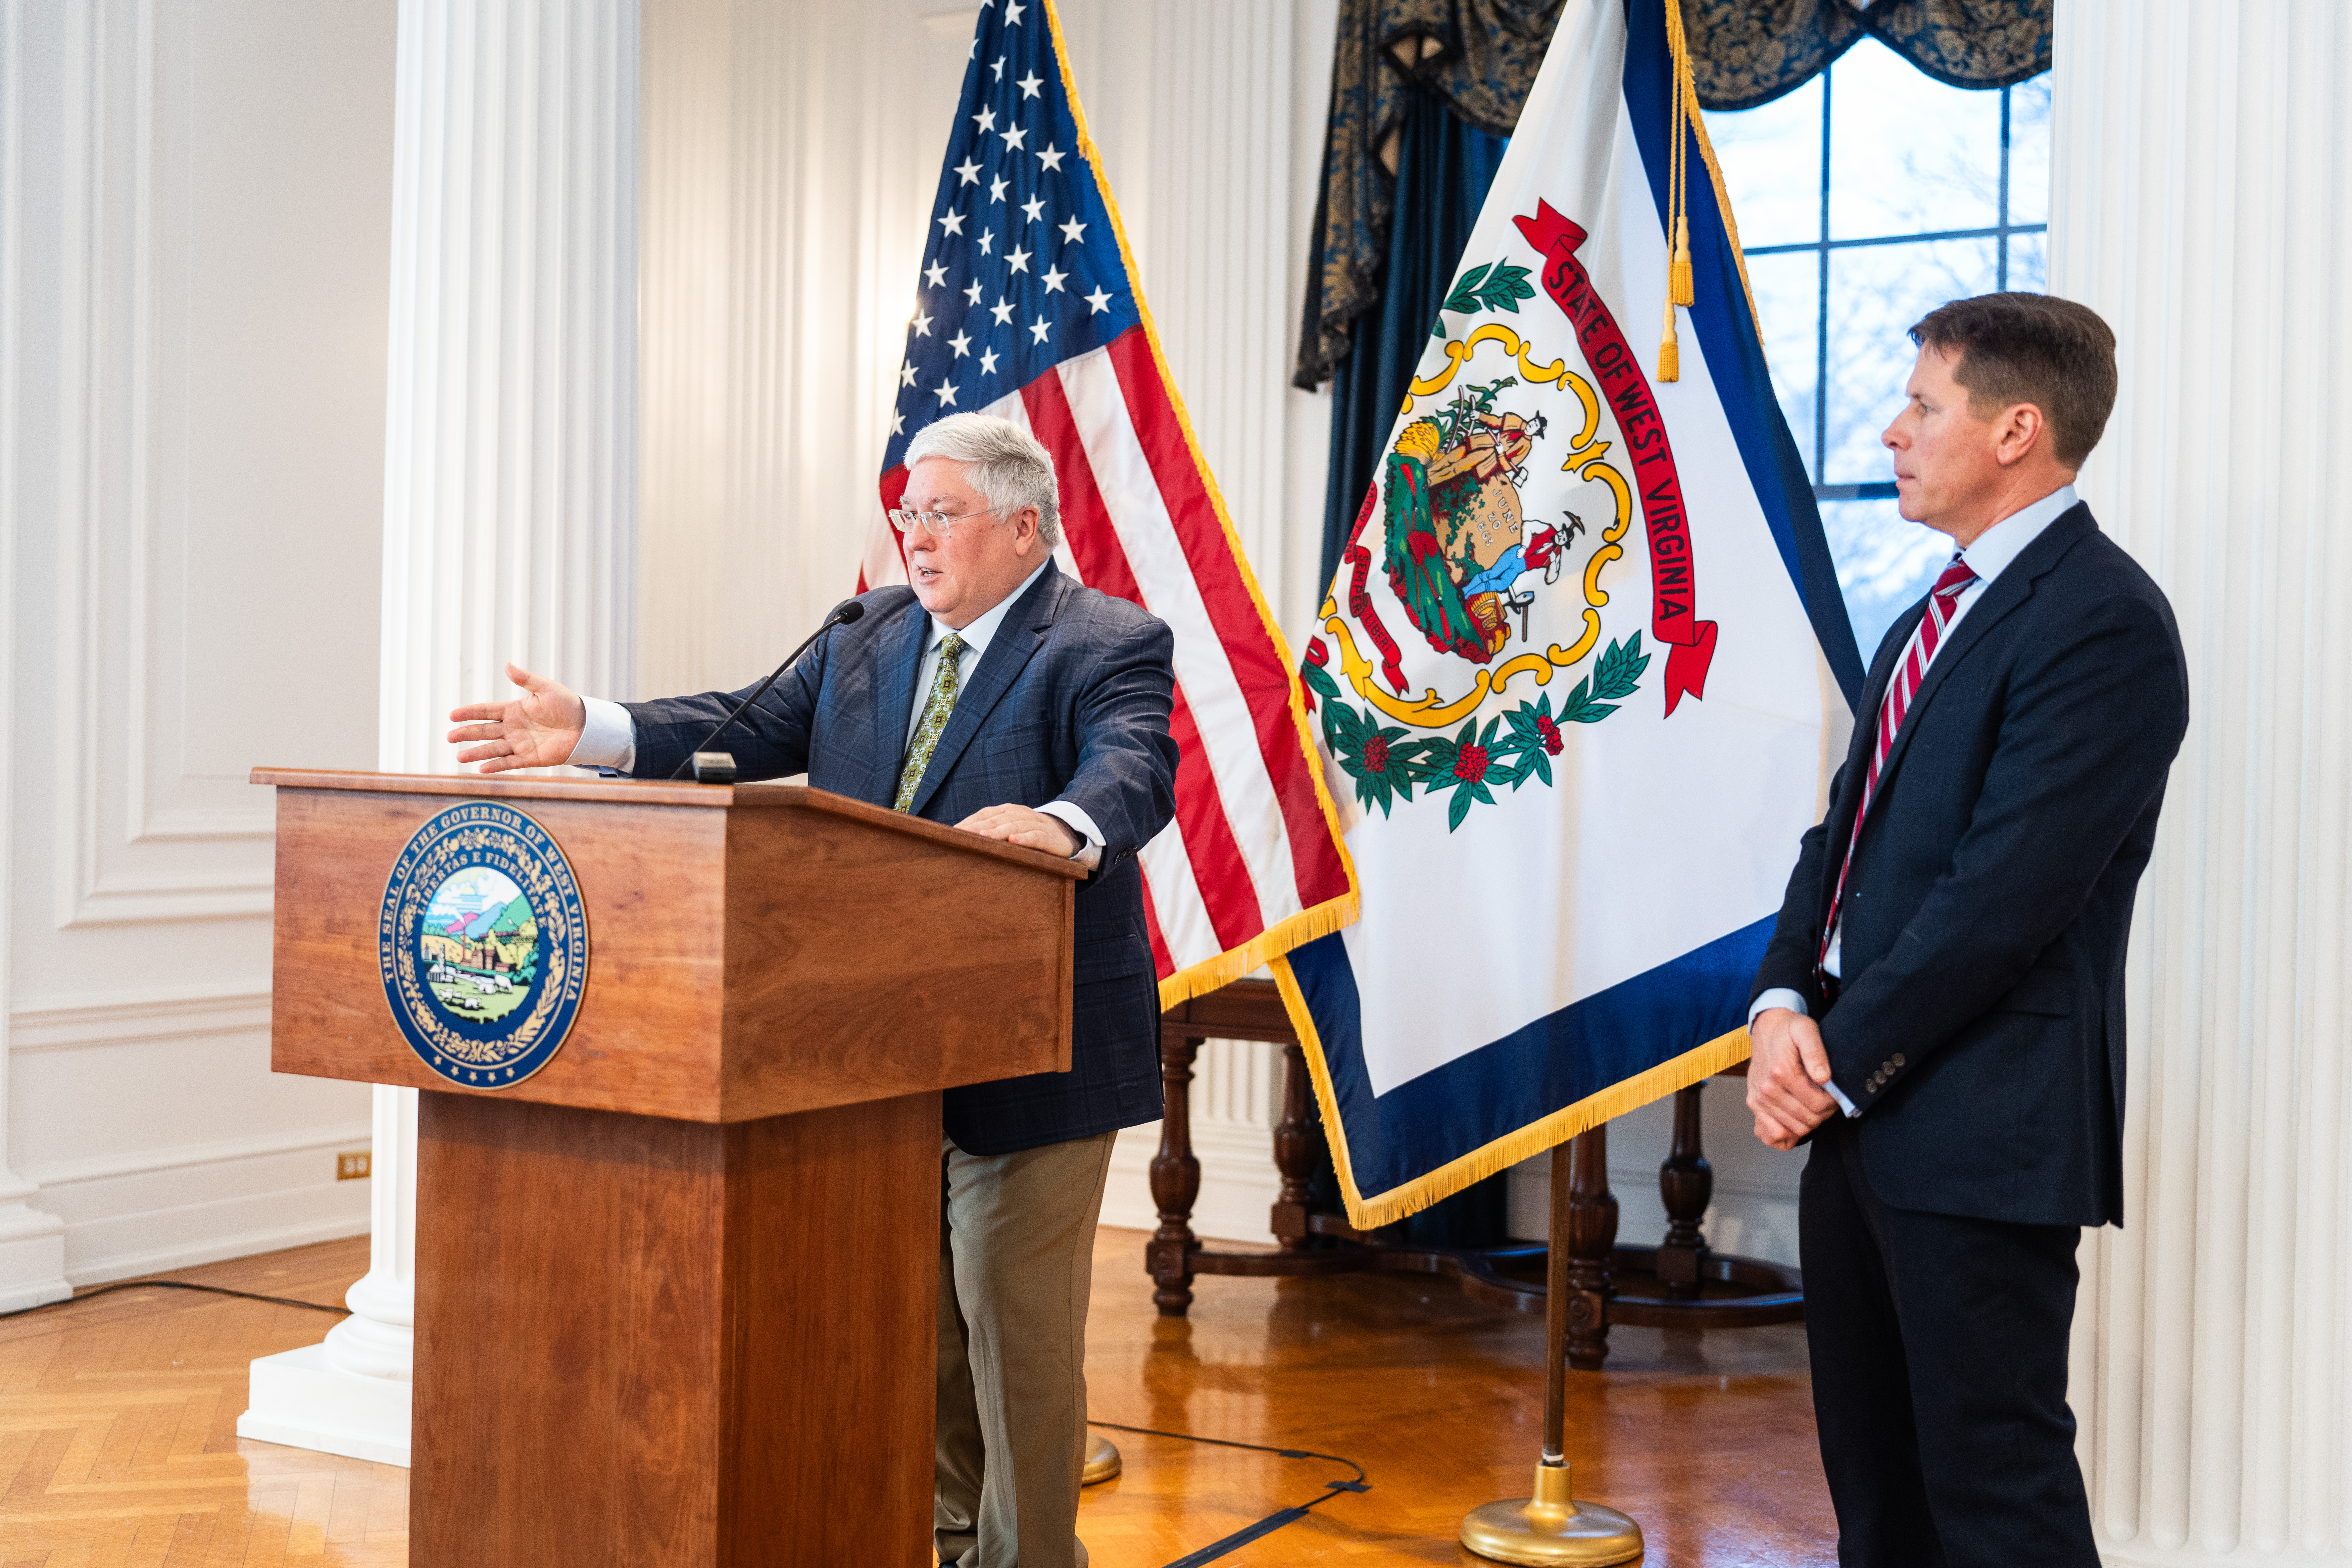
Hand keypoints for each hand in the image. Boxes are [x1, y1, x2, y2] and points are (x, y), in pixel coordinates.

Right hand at [447, 663, 587, 773]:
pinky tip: (481, 768)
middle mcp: (514, 727)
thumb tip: (507, 665)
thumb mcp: (546, 689)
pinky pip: (510, 762)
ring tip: (459, 757)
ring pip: (494, 749)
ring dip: (477, 753)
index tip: (452, 715)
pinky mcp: (531, 758)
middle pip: (485, 731)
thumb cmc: (568, 705)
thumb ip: (526, 679)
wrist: (587, 726)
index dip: (470, 713)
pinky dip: (496, 765)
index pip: (487, 711)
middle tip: (450, 737)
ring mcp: (520, 743)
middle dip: (467, 734)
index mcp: (515, 710)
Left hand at [955, 804, 1079, 856]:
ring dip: (997, 832)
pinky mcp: (1048, 836)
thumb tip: (962, 838)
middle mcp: (1019, 814)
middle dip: (977, 827)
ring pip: (1013, 826)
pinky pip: (1035, 836)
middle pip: (995, 820)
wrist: (1066, 834)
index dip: (968, 822)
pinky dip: (1024, 838)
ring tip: (982, 837)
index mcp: (1007, 811)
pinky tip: (1013, 841)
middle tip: (960, 835)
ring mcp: (1034, 824)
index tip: (951, 832)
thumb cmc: (1031, 833)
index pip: (985, 814)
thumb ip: (991, 830)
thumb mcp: (1011, 828)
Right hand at [1747, 1007, 1838, 1151]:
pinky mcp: (1754, 1104)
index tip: (1835, 1094)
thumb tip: (1824, 1077)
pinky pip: (1773, 1133)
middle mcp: (1767, 1089)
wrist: (1766, 1029)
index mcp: (1782, 1072)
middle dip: (1823, 1114)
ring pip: (1795, 1129)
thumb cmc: (1788, 1030)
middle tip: (1827, 1100)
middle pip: (1808, 1120)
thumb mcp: (1806, 1030)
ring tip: (1814, 1105)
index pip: (1818, 1105)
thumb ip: (1816, 1051)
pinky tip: (1798, 1119)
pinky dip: (1788, 1133)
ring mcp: (1759, 1099)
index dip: (1833, 1103)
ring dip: (1810, 1122)